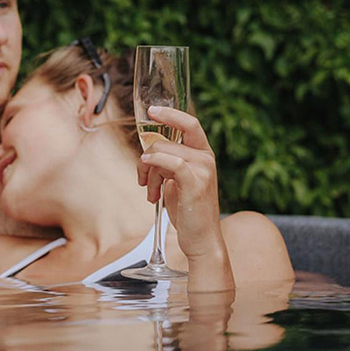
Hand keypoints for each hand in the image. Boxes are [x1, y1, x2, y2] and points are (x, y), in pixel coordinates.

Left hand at [136, 107, 223, 258]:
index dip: (170, 114)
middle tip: (143, 179)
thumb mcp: (175, 181)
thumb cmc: (188, 211)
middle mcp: (206, 158)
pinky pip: (170, 163)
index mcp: (203, 154)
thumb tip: (147, 151)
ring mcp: (203, 169)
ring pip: (162, 151)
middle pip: (165, 140)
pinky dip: (154, 165)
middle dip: (146, 158)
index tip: (152, 111)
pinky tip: (149, 183)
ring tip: (151, 192)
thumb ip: (166, 164)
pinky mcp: (195, 182)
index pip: (189, 123)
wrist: (201, 238)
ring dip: (148, 172)